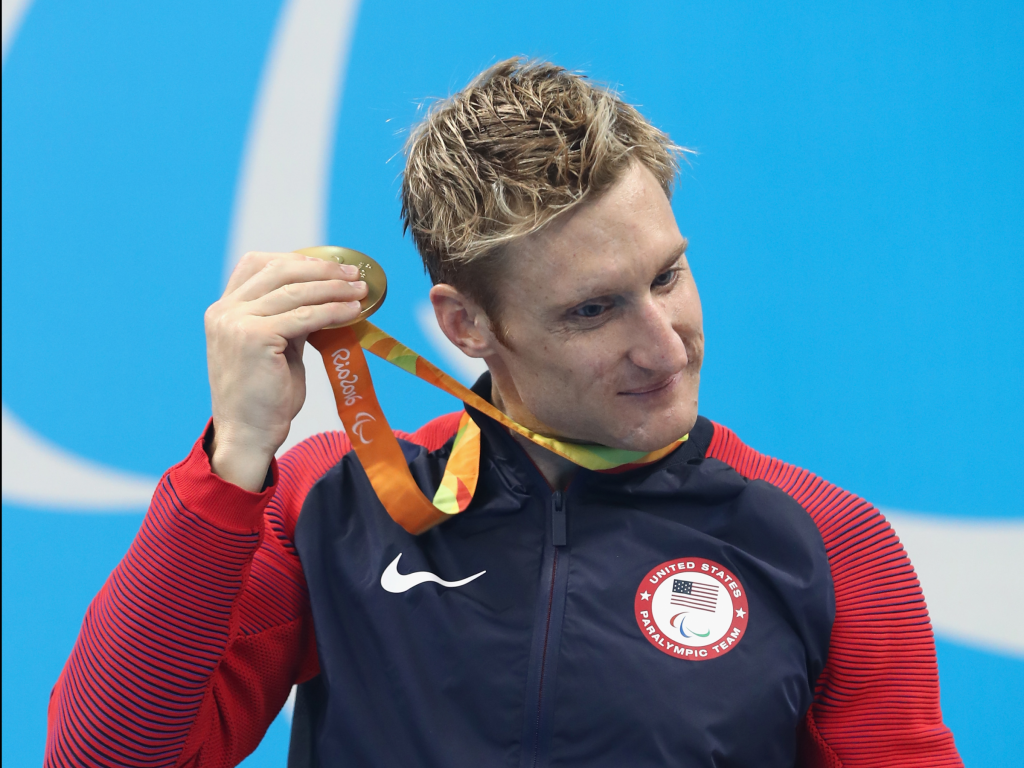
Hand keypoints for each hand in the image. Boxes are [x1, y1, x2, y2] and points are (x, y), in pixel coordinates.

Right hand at [204, 251, 367, 490]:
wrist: (248, 434)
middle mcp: (224, 311)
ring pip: (295, 291)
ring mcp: (236, 322)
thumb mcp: (276, 347)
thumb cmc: (265, 397)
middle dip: (322, 269)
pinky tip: (353, 311)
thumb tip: (324, 296)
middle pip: (279, 270)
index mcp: (224, 309)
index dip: (296, 259)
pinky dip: (333, 311)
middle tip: (354, 273)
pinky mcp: (254, 337)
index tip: (329, 264)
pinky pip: (304, 316)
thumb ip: (289, 319)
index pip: (257, 264)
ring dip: (334, 288)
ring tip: (361, 291)